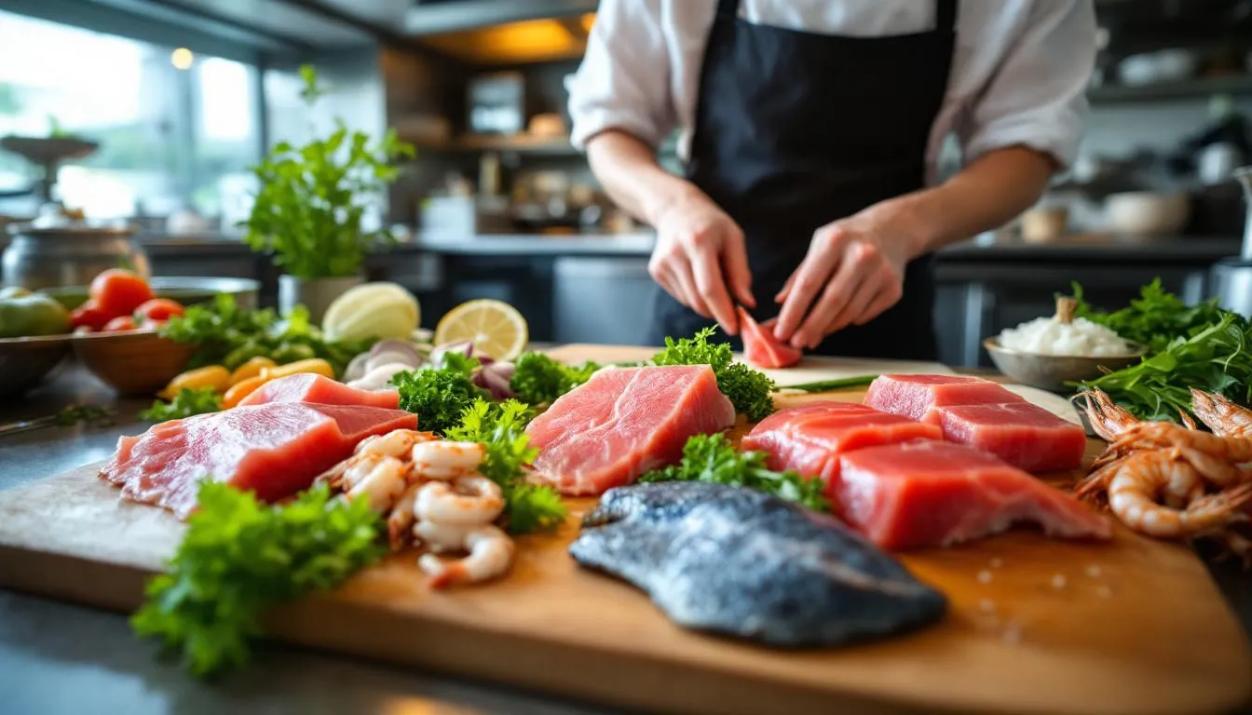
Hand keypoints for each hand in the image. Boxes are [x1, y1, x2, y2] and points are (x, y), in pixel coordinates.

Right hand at [647, 188, 754, 333]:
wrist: (677, 210)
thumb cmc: (712, 225)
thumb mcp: (734, 238)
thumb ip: (740, 272)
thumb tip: (747, 303)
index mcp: (699, 243)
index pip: (709, 287)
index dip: (722, 311)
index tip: (734, 328)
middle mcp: (676, 254)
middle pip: (698, 300)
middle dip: (717, 311)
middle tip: (732, 309)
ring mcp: (662, 263)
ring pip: (690, 302)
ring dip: (707, 303)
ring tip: (714, 281)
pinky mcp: (656, 271)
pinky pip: (681, 296)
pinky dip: (694, 295)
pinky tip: (696, 275)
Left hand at [773, 202, 924, 348]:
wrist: (893, 229)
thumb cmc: (847, 240)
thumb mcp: (820, 245)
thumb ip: (800, 274)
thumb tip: (780, 303)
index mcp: (835, 241)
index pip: (809, 283)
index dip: (793, 311)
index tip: (781, 331)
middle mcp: (861, 255)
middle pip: (832, 301)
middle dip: (810, 327)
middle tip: (796, 343)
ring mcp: (881, 272)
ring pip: (849, 313)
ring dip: (827, 328)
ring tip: (812, 336)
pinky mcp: (894, 289)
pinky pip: (864, 315)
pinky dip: (847, 321)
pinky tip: (838, 320)